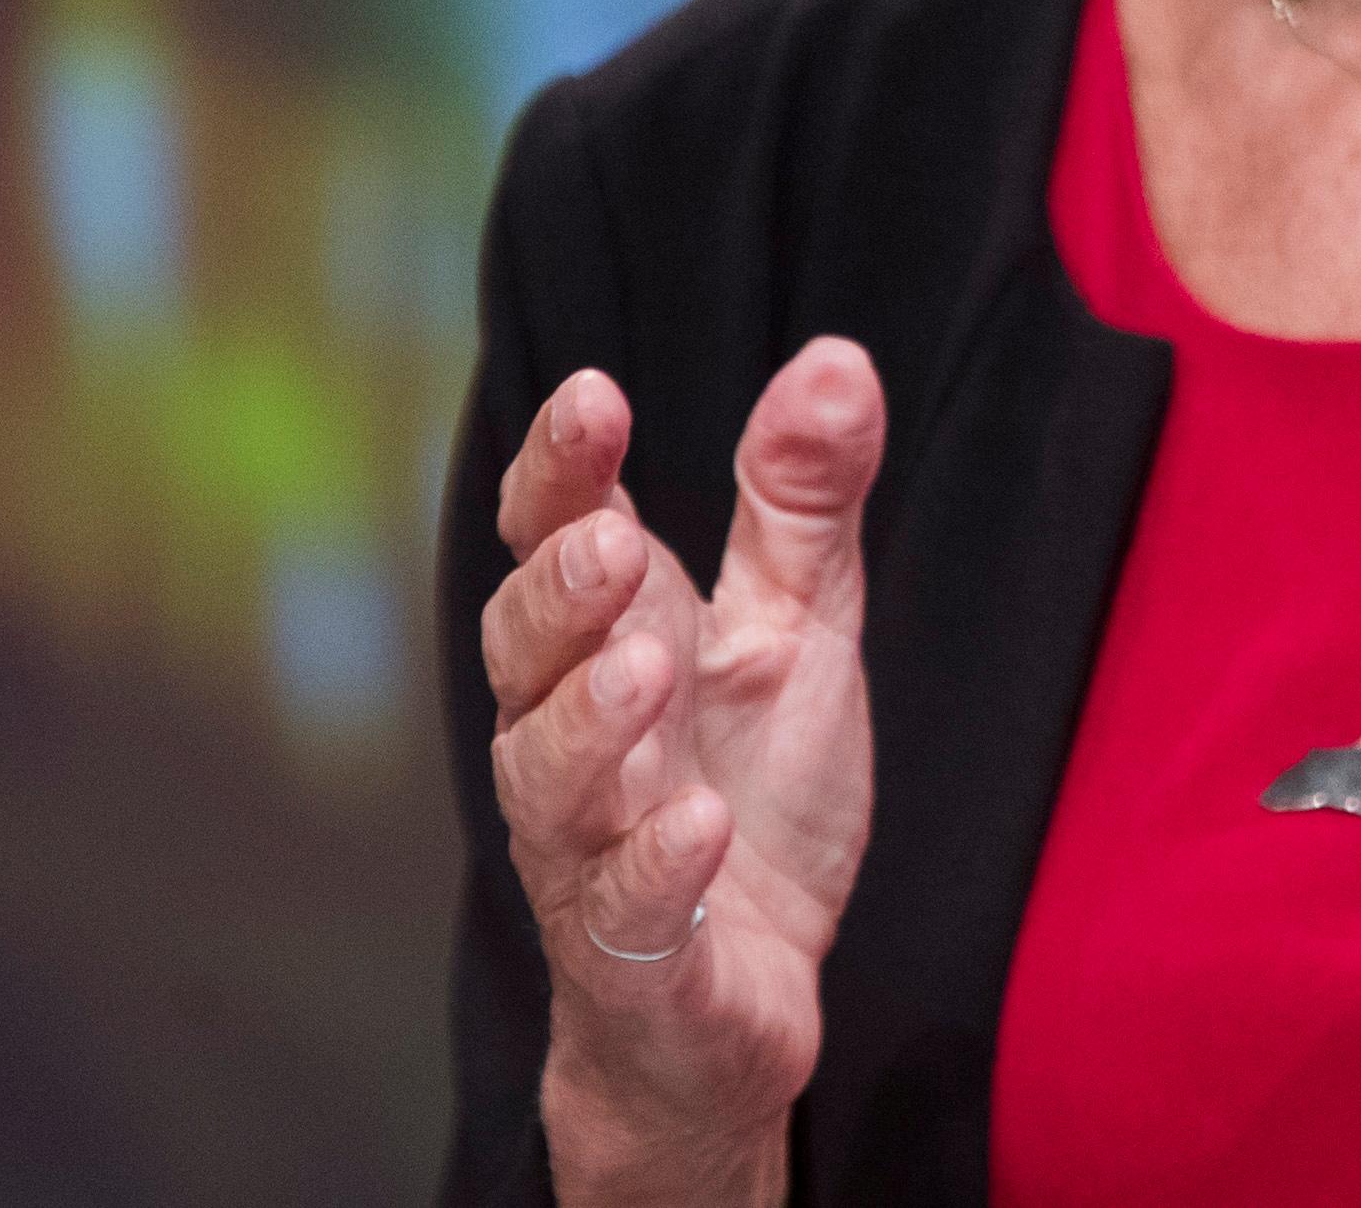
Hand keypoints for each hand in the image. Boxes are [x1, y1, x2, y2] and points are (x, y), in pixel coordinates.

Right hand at [481, 339, 886, 1207]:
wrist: (746, 1001)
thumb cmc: (753, 795)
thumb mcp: (798, 631)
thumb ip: (800, 504)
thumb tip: (837, 358)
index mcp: (606, 639)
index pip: (552, 537)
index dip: (559, 469)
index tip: (593, 396)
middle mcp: (569, 737)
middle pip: (523, 652)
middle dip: (558, 593)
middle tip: (609, 539)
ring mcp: (588, 850)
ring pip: (547, 781)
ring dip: (589, 724)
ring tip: (646, 667)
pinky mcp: (632, 958)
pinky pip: (623, 912)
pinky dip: (655, 866)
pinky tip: (699, 824)